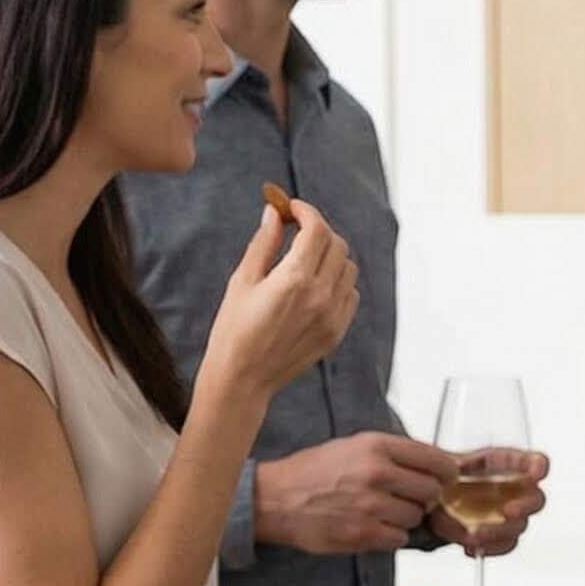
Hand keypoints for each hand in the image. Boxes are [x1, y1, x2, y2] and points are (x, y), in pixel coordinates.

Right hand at [201, 200, 358, 402]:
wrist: (244, 377)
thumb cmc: (234, 327)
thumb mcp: (243, 280)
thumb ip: (264, 243)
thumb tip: (274, 212)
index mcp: (294, 278)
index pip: (316, 230)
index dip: (306, 211)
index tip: (293, 207)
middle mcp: (321, 295)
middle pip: (336, 245)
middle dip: (318, 230)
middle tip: (297, 229)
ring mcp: (333, 315)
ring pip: (348, 268)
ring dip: (331, 254)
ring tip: (305, 257)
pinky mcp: (338, 330)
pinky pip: (350, 294)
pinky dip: (338, 281)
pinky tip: (316, 284)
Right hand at [255, 431, 463, 553]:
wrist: (273, 499)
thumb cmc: (312, 472)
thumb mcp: (354, 446)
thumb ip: (395, 453)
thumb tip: (437, 463)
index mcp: (376, 446)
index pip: (435, 459)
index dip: (446, 472)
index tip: (446, 478)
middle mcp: (376, 472)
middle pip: (432, 491)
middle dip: (425, 497)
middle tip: (408, 498)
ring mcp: (370, 504)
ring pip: (416, 516)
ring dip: (405, 518)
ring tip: (380, 511)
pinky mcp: (363, 532)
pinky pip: (399, 538)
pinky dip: (390, 536)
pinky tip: (371, 526)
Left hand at [427, 449, 549, 556]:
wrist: (433, 504)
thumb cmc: (442, 479)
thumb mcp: (443, 467)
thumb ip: (450, 475)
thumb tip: (448, 487)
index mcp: (504, 464)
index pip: (534, 462)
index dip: (539, 467)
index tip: (536, 474)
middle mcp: (515, 490)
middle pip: (535, 499)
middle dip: (525, 506)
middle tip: (508, 512)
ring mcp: (511, 515)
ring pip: (518, 526)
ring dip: (498, 532)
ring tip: (472, 535)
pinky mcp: (503, 536)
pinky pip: (506, 545)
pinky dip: (490, 548)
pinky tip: (471, 547)